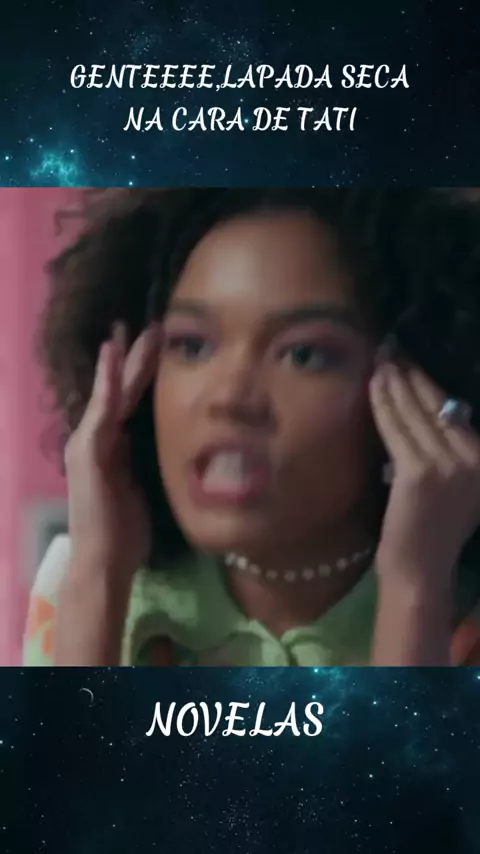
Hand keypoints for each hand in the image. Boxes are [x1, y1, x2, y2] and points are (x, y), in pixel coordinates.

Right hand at [64, 320, 161, 583]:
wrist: (105, 562)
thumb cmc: (125, 533)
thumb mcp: (141, 487)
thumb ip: (144, 461)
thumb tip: (160, 443)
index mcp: (112, 446)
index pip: (130, 402)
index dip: (143, 374)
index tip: (160, 346)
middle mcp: (96, 439)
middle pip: (121, 391)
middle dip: (137, 358)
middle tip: (153, 326)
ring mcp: (88, 443)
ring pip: (109, 394)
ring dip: (123, 361)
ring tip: (134, 330)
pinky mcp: (87, 452)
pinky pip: (101, 411)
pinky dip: (107, 383)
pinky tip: (113, 356)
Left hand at [369, 361, 479, 591]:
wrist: (419, 570)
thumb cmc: (431, 530)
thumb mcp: (456, 487)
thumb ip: (451, 451)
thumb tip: (429, 409)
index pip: (454, 410)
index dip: (429, 383)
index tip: (410, 360)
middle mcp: (474, 458)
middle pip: (436, 405)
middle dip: (410, 373)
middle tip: (391, 349)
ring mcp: (448, 465)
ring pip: (414, 413)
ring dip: (394, 383)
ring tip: (380, 361)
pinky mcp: (419, 473)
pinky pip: (396, 429)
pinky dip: (383, 405)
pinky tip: (374, 386)